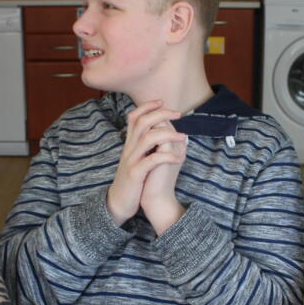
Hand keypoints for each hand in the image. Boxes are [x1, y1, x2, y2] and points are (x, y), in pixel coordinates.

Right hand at [105, 101, 185, 225]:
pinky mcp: (135, 174)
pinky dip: (167, 157)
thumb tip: (164, 132)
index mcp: (130, 143)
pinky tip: (179, 159)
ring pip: (147, 138)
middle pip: (142, 122)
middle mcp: (129, 148)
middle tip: (178, 114)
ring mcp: (131, 160)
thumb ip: (147, 146)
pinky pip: (152, 161)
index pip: (134, 117)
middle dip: (161, 114)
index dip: (147, 106)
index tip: (162, 102)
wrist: (120, 202)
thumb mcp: (138, 159)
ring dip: (168, 134)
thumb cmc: (134, 179)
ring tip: (183, 137)